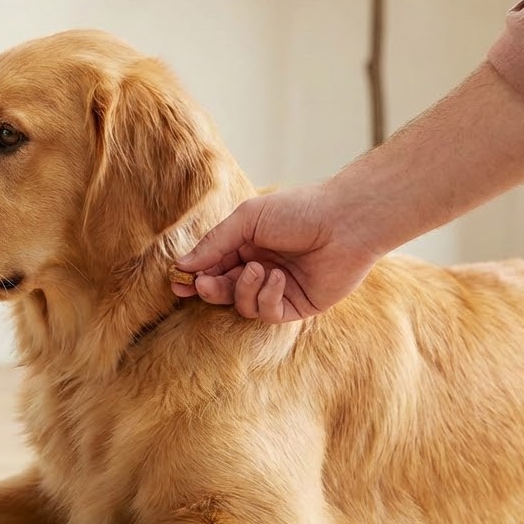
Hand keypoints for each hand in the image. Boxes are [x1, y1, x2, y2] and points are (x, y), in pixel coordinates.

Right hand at [172, 181, 381, 322]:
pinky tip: (279, 278)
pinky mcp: (298, 306)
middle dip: (212, 289)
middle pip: (224, 290)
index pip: (213, 266)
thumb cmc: (298, 210)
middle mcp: (261, 268)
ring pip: (243, 305)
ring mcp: (279, 289)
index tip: (178, 282)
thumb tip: (183, 266)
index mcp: (248, 245)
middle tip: (204, 286)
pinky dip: (267, 297)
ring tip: (258, 269)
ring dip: (244, 290)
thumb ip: (215, 243)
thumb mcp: (247, 219)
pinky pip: (268, 313)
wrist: (345, 222)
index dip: (195, 276)